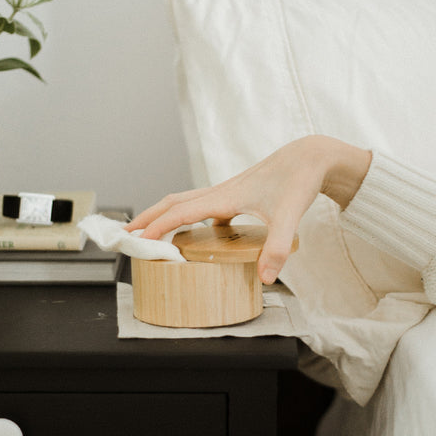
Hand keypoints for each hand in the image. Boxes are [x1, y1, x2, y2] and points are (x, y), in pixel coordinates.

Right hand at [126, 136, 371, 283]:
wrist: (310, 157)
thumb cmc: (298, 180)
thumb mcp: (288, 216)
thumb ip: (276, 248)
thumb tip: (265, 278)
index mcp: (224, 197)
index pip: (179, 212)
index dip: (156, 227)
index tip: (136, 242)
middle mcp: (220, 192)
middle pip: (172, 203)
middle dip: (147, 218)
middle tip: (125, 234)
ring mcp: (227, 192)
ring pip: (185, 202)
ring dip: (164, 215)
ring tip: (150, 232)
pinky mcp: (237, 195)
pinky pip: (203, 206)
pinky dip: (190, 218)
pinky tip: (200, 235)